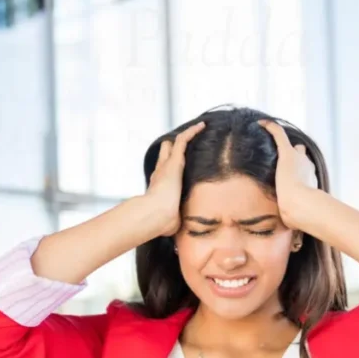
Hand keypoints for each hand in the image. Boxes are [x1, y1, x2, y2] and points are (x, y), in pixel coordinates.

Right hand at [145, 121, 204, 236]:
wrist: (155, 214)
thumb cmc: (161, 221)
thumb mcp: (170, 222)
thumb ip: (174, 222)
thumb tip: (175, 232)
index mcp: (160, 186)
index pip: (163, 172)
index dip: (167, 165)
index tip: (172, 161)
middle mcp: (161, 172)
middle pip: (166, 154)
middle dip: (171, 148)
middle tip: (178, 141)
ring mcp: (167, 165)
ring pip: (176, 144)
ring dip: (187, 136)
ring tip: (198, 128)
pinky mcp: (173, 159)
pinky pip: (183, 140)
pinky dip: (192, 132)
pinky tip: (202, 125)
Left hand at [260, 120, 318, 229]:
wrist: (301, 206)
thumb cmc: (300, 214)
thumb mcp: (296, 217)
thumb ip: (292, 219)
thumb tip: (291, 235)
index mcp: (310, 180)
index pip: (305, 170)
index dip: (299, 170)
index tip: (291, 172)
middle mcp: (306, 166)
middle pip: (301, 154)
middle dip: (294, 155)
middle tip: (283, 154)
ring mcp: (298, 158)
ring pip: (291, 145)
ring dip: (281, 142)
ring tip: (268, 136)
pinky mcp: (288, 153)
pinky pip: (279, 134)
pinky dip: (271, 127)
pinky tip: (260, 123)